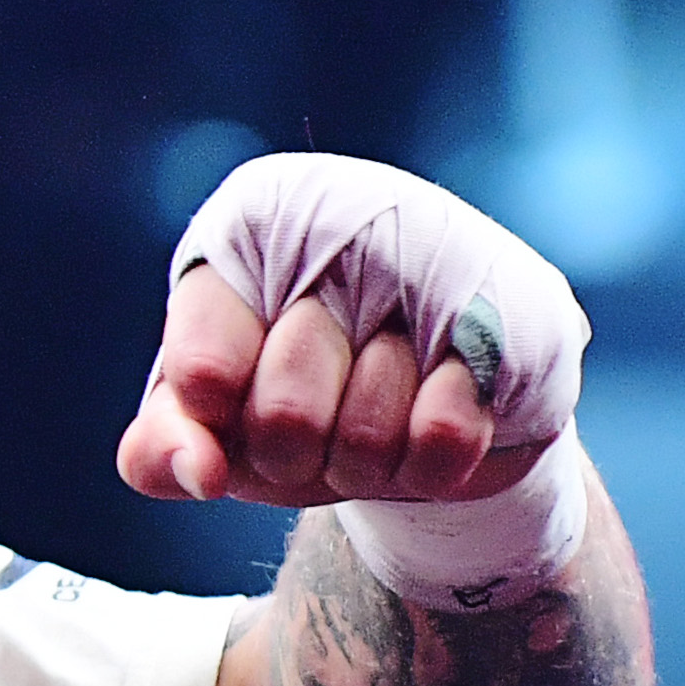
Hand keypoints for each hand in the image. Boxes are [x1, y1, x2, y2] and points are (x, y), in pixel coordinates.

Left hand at [117, 152, 584, 510]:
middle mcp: (353, 214)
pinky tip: (430, 423)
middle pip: (284, 413)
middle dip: (291, 455)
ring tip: (375, 417)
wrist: (431, 408)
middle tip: (310, 425)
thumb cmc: (302, 395)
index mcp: (260, 219)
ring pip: (365, 432)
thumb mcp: (215, 419)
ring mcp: (445, 260)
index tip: (227, 399)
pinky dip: (425, 465)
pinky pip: (444, 438)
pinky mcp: (520, 319)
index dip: (217, 417)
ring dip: (362, 461)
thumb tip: (196, 471)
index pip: (201, 370)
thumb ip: (164, 445)